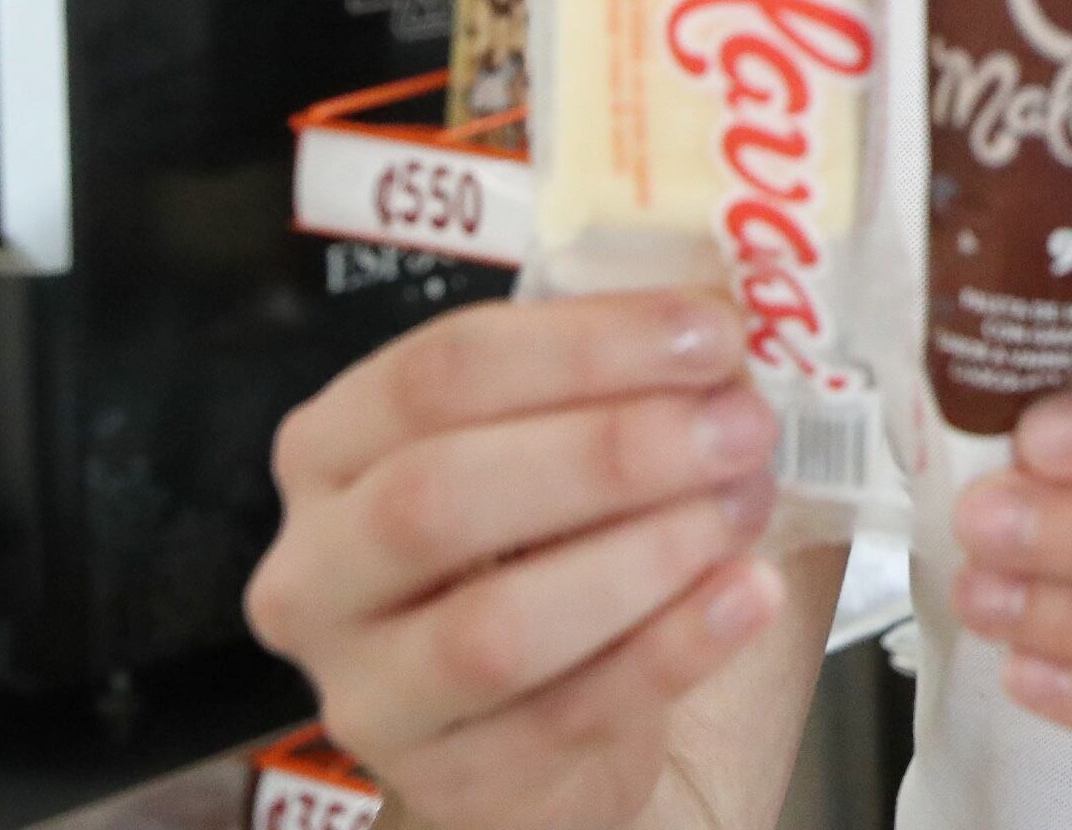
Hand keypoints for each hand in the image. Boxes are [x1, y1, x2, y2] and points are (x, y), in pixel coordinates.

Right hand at [245, 290, 790, 829]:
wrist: (555, 727)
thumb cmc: (562, 544)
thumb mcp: (570, 439)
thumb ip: (631, 374)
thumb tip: (753, 291)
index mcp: (337, 445)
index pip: (439, 370)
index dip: (587, 344)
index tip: (714, 330)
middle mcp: (318, 568)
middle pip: (438, 494)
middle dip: (609, 451)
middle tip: (740, 425)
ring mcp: (367, 690)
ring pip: (492, 627)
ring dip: (643, 555)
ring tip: (748, 507)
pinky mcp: (445, 782)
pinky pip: (565, 716)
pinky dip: (672, 648)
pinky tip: (750, 594)